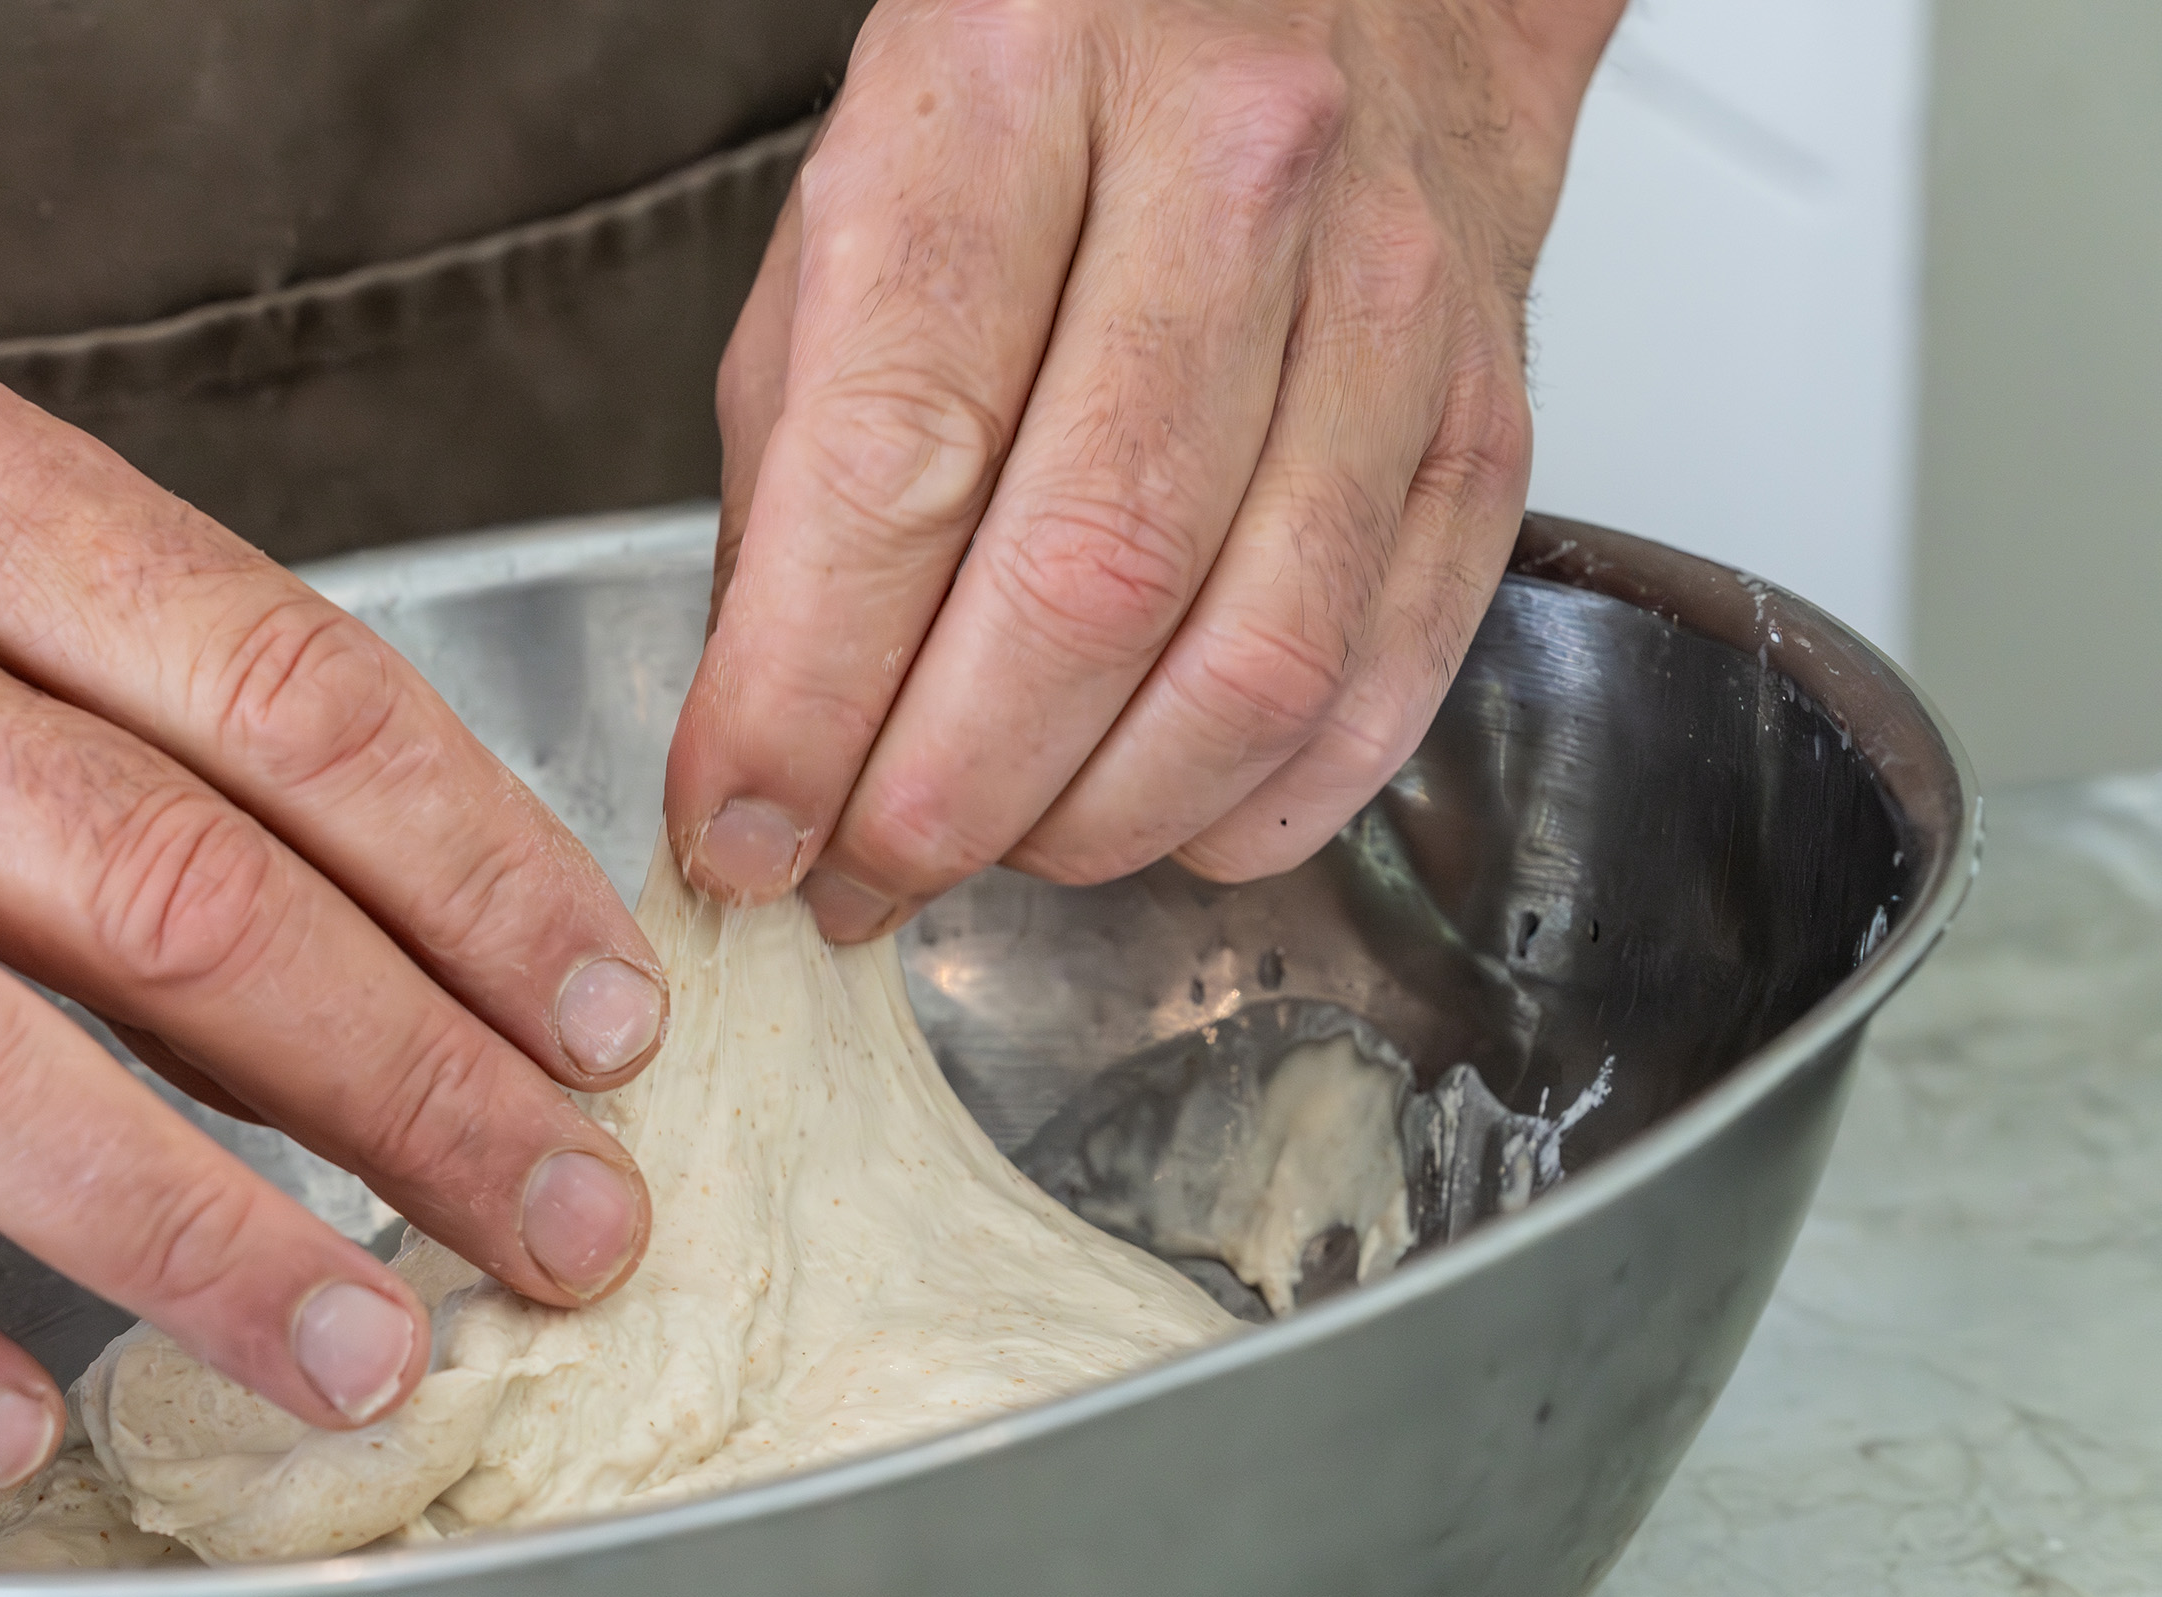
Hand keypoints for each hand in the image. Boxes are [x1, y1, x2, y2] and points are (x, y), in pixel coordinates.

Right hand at [0, 62, 666, 1492]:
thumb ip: (108, 667)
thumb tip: (384, 893)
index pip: (281, 695)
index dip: (480, 877)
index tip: (605, 1014)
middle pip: (173, 899)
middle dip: (412, 1088)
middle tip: (565, 1219)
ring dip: (202, 1238)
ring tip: (363, 1354)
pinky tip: (13, 1421)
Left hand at [673, 0, 1621, 936]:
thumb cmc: (1071, 91)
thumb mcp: (855, 209)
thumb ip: (795, 471)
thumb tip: (765, 743)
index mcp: (1009, 93)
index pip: (896, 462)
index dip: (802, 695)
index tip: (736, 827)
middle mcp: (1227, 180)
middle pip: (1083, 583)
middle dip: (940, 795)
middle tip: (853, 875)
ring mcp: (1387, 303)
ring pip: (1247, 660)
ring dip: (1089, 821)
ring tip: (987, 847)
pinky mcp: (1491, 417)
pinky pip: (1379, 679)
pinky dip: (1253, 804)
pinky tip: (1151, 816)